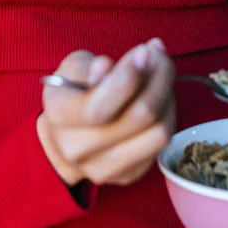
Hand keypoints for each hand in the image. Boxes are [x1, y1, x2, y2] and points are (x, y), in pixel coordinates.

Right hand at [37, 39, 175, 186]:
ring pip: (158, 133)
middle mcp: (78, 150)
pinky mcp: (128, 176)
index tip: (144, 51)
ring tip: (161, 73)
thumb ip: (86, 66)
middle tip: (159, 54)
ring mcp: (104, 168)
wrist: (64, 139)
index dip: (128, 78)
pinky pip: (163, 143)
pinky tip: (158, 95)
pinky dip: (168, 113)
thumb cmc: (71, 94)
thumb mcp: (69, 70)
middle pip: (139, 117)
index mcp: (59, 117)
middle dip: (159, 77)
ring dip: (168, 95)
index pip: (98, 107)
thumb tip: (106, 67)